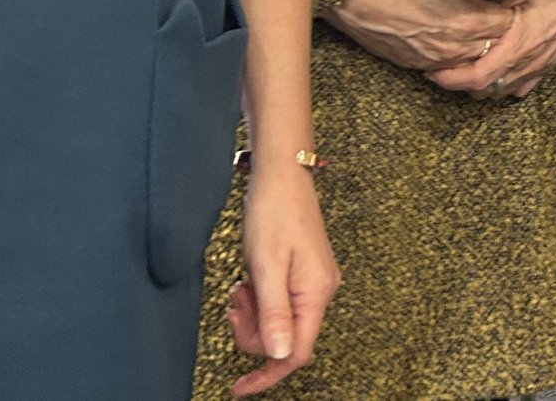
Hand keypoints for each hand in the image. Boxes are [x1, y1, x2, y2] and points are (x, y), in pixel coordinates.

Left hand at [226, 160, 338, 396]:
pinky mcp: (304, 272)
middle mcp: (321, 290)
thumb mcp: (266, 267)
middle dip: (252, 333)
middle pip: (285, 339)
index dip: (267, 374)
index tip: (239, 387)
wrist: (283, 175)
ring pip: (279, 321)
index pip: (297, 352)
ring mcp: (314, 281)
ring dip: (253, 314)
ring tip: (241, 288)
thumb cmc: (275, 213)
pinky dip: (259, 300)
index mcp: (316, 293)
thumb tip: (280, 355)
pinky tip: (249, 281)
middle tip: (234, 308)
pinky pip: (279, 302)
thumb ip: (273, 315)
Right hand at [323, 0, 513, 75]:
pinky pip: (443, 69)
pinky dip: (450, 61)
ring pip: (468, 65)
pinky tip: (449, 50)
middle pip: (491, 50)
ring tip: (478, 44)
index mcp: (470, 23)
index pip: (506, 26)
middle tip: (501, 32)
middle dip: (498, 41)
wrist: (364, 0)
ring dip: (474, 55)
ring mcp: (436, 60)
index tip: (513, 11)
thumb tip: (481, 2)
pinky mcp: (416, 66)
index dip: (510, 17)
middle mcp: (457, 47)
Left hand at [428, 0, 555, 100]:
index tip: (431, 69)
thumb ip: (491, 3)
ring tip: (461, 71)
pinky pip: (523, 86)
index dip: (450, 78)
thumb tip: (461, 9)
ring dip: (479, 86)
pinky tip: (495, 74)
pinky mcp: (553, 59)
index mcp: (520, 40)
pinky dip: (504, 86)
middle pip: (486, 90)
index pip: (477, 76)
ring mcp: (544, 61)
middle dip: (458, 84)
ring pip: (503, 90)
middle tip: (439, 69)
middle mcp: (532, 58)